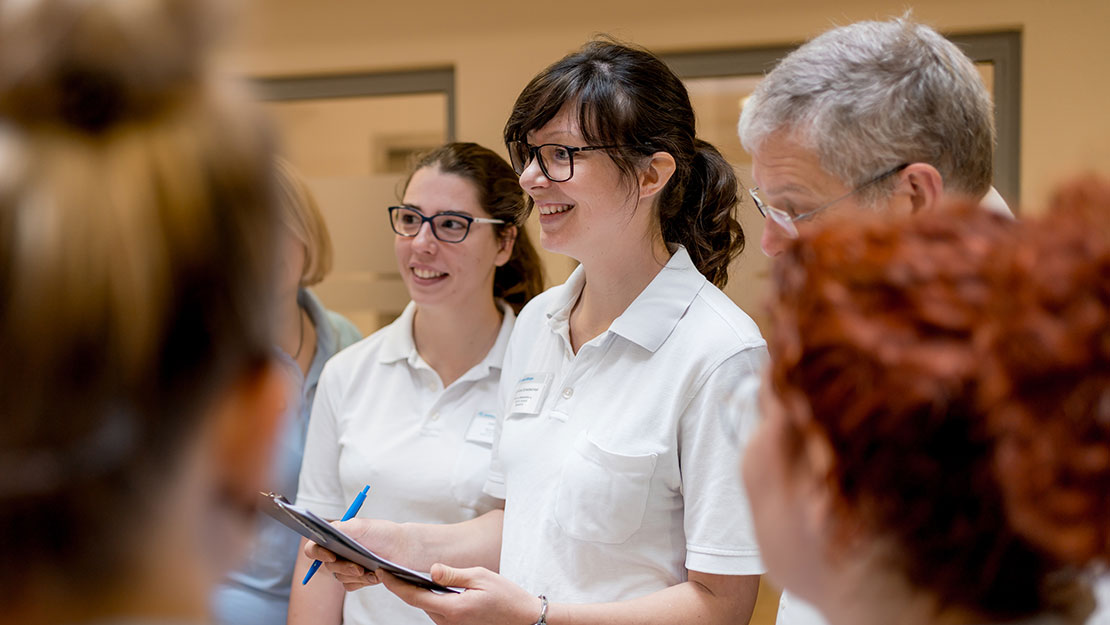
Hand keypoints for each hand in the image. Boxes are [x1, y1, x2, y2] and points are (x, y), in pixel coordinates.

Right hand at [303, 518, 411, 591]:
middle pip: (327, 566)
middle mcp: (337, 553)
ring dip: (355, 575)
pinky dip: (362, 582)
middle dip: (344, 567)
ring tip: (373, 570)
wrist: (402, 548)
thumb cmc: (383, 533)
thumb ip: (343, 527)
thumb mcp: (363, 526)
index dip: (317, 553)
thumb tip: (327, 529)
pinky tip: (374, 575)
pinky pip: (350, 586)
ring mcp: (345, 567)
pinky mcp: (355, 579)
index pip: (313, 548)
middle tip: (359, 567)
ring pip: (340, 578)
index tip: (331, 556)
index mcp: (335, 538)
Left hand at [381, 564, 541, 624]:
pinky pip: (437, 611)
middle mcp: (448, 622)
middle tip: (391, 567)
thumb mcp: (480, 577)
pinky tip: (431, 585)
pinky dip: (430, 598)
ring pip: (427, 607)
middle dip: (403, 585)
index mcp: (452, 609)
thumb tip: (430, 569)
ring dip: (418, 592)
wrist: (524, 619)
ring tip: (408, 573)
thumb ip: (452, 574)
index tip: (382, 571)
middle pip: (417, 602)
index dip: (394, 584)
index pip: (413, 597)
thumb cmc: (507, 598)